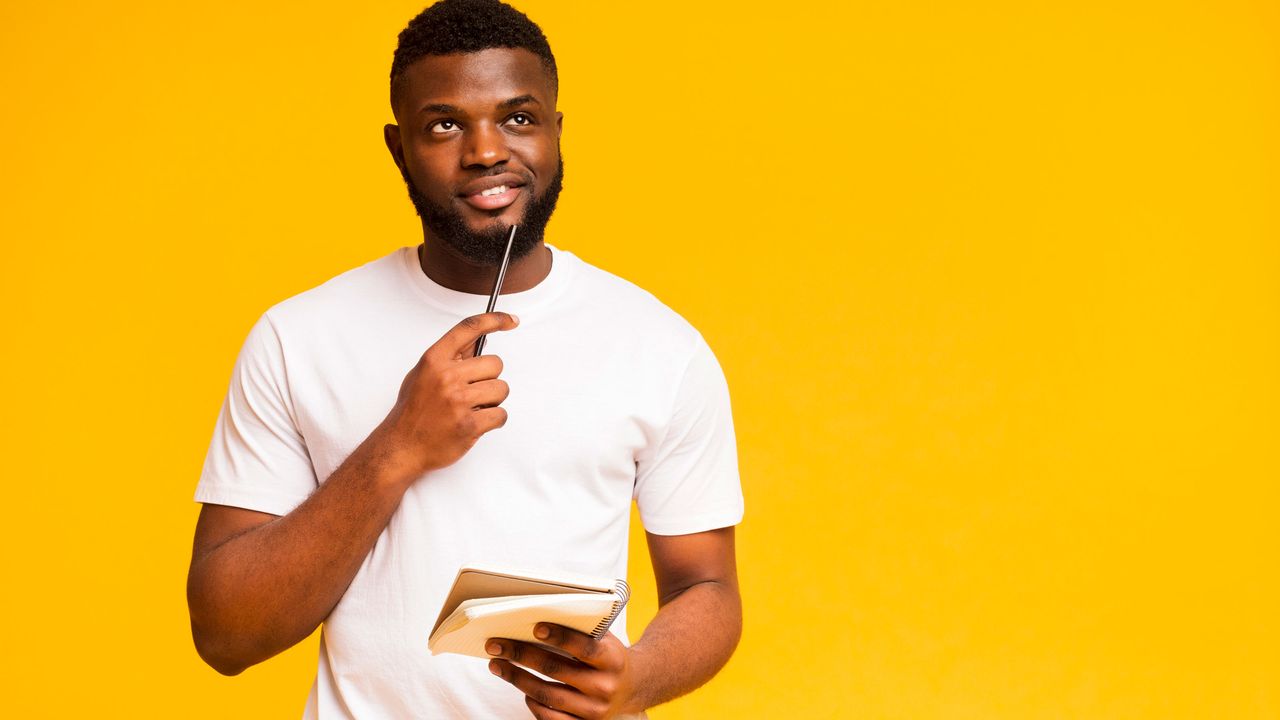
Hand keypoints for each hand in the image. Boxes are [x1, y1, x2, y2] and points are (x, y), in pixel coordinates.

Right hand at [373, 312, 518, 478]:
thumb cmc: (413, 411)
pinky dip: (494, 420)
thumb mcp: (423, 374)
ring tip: (473, 408)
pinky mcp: (469, 425)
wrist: (401, 447)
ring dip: (493, 400)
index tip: (511, 320)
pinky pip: (501, 414)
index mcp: (434, 359)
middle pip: (495, 363)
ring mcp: (458, 401)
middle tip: (474, 391)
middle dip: (490, 378)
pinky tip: (477, 423)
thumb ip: (450, 358)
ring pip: (502, 389)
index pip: (470, 328)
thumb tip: (480, 341)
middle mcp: (447, 377)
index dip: (494, 320)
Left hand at [487, 624, 642, 719]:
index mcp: (613, 659)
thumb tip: (541, 614)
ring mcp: (594, 709)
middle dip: (522, 655)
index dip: (560, 637)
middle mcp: (605, 686)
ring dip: (517, 678)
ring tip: (498, 665)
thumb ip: (583, 630)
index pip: (585, 647)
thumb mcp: (605, 639)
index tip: (536, 627)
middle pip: (556, 669)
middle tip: (497, 644)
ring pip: (547, 695)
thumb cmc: (610, 656)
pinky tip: (522, 689)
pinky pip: (551, 718)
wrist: (634, 687)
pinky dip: (533, 703)